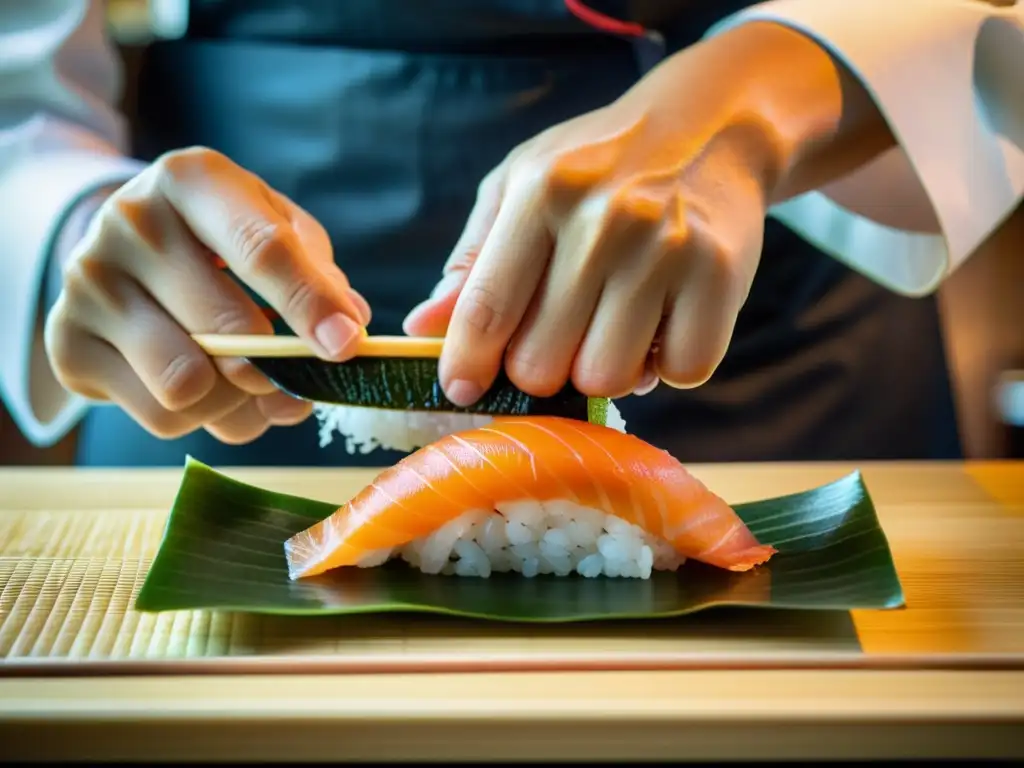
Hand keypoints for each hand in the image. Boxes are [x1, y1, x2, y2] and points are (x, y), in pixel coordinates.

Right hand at [45, 147, 370, 443]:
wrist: (126, 245)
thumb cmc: (220, 236)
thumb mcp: (275, 227)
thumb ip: (319, 272)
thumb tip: (348, 325)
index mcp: (192, 180)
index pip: (261, 249)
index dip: (310, 303)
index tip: (347, 345)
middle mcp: (129, 222)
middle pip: (226, 331)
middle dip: (276, 367)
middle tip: (292, 374)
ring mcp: (88, 283)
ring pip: (188, 387)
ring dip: (237, 402)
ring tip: (247, 382)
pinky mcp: (66, 342)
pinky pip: (160, 417)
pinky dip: (202, 419)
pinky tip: (208, 390)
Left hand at [404, 21, 889, 404]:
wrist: (713, 125)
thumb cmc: (599, 165)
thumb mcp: (522, 186)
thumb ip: (473, 260)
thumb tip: (422, 328)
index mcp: (541, 191)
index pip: (487, 306)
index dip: (466, 362)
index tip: (460, 390)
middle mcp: (603, 220)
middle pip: (542, 363)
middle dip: (540, 368)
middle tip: (558, 340)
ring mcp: (667, 248)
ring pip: (608, 378)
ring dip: (605, 370)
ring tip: (613, 329)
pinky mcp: (722, 274)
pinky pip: (681, 371)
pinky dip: (668, 365)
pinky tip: (662, 326)